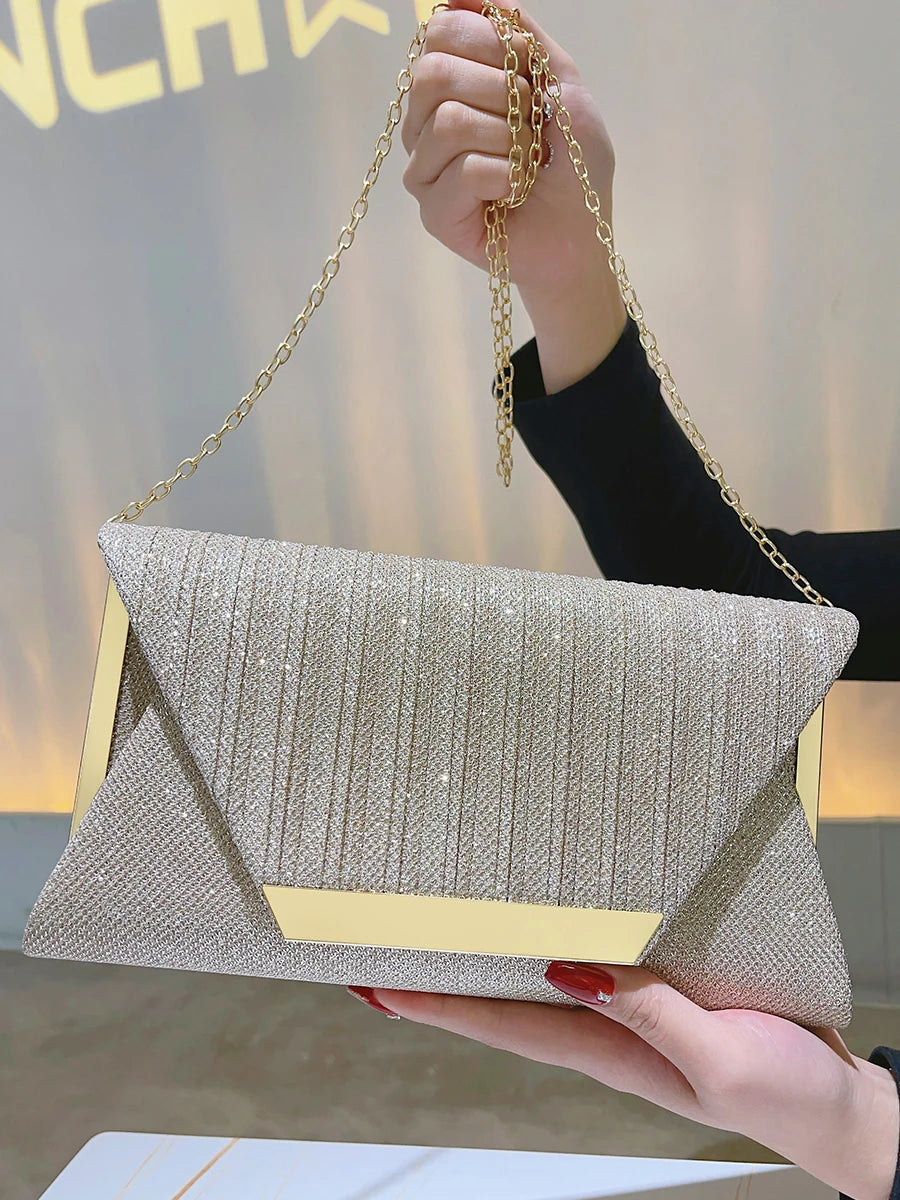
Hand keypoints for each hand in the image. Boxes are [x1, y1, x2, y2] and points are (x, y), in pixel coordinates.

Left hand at [349, 963, 898, 1199]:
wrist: (843, 1109)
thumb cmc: (789, 1094)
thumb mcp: (721, 1059)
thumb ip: (649, 1016)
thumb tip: (567, 966)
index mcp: (606, 1050)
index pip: (497, 1022)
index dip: (431, 1001)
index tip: (370, 979)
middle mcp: (604, 1028)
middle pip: (501, 999)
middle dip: (438, 975)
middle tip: (376, 944)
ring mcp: (631, 1012)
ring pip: (539, 974)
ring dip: (485, 953)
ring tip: (436, 921)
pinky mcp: (662, 991)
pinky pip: (592, 958)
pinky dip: (553, 935)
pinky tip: (544, 916)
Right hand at [403, 0, 627, 391]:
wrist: (582, 235)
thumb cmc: (573, 167)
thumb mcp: (562, 84)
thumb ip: (522, 34)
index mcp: (451, 88)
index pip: (440, 32)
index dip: (488, 43)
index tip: (525, 75)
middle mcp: (427, 126)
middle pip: (431, 72)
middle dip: (498, 91)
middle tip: (529, 123)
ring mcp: (425, 171)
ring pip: (447, 121)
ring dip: (507, 138)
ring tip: (525, 163)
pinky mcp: (434, 214)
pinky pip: (463, 171)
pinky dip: (504, 177)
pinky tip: (513, 193)